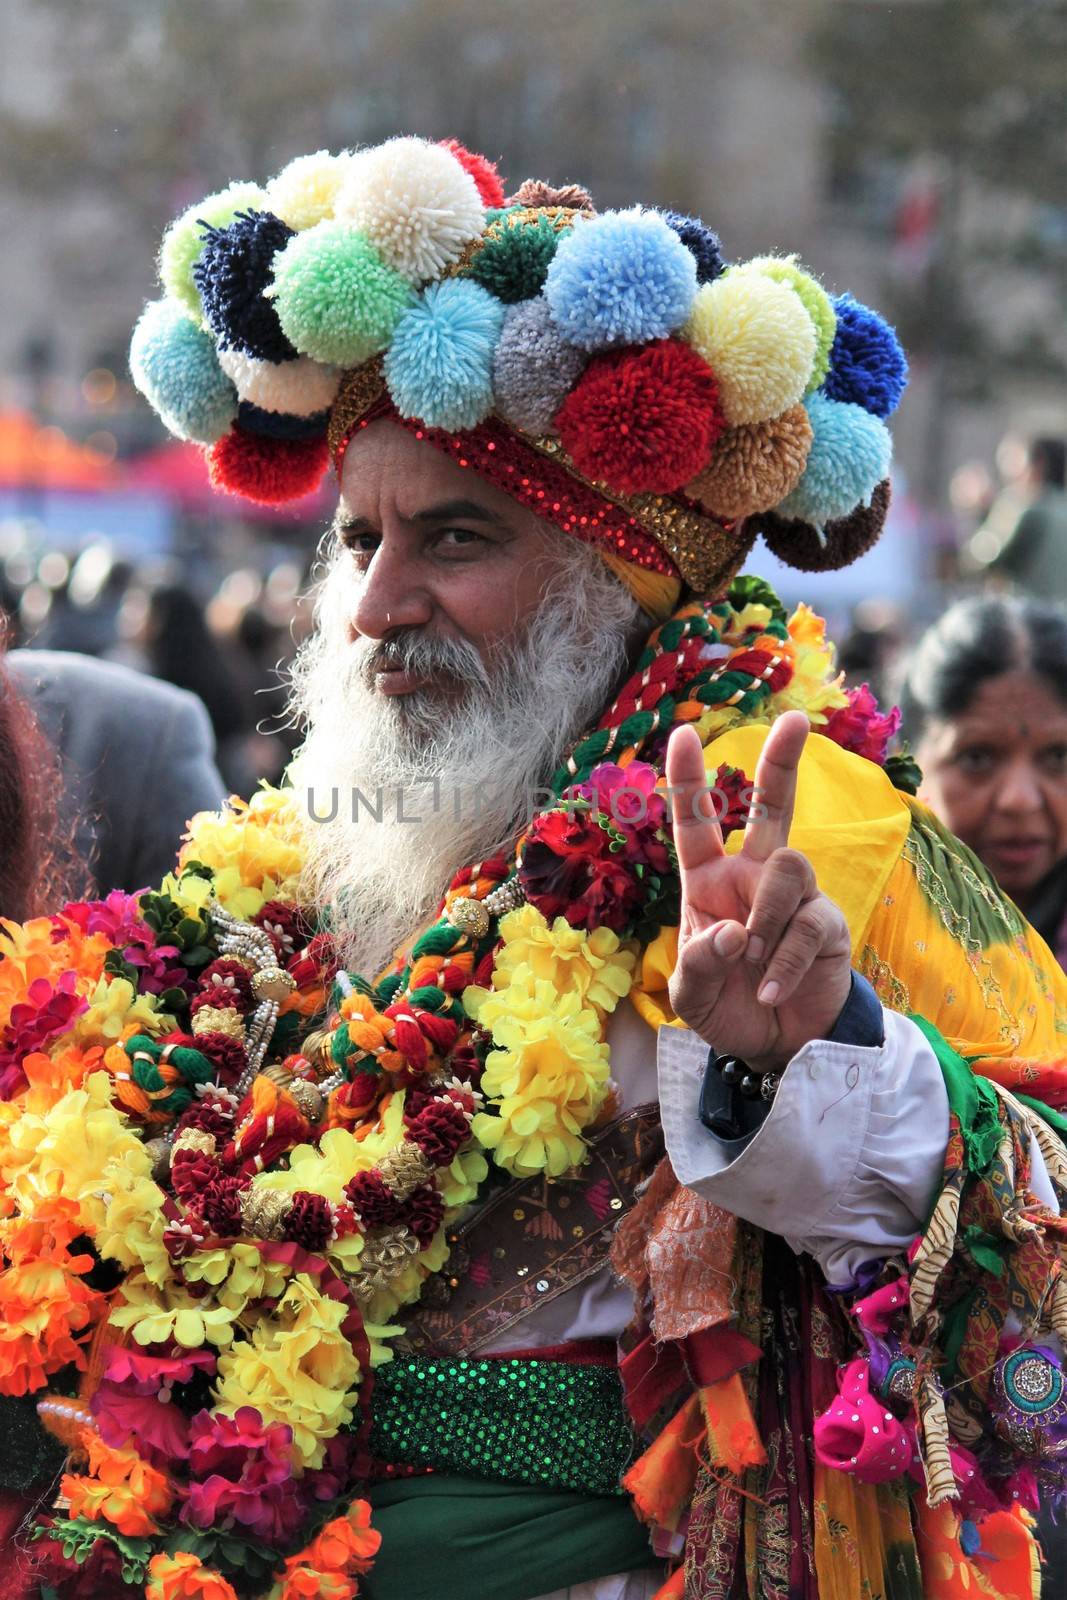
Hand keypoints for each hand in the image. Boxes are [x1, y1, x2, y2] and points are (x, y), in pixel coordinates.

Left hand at [665, 711, 851, 1072]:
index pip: (698, 822)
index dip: (689, 780)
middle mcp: (754, 877)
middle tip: (796, 719)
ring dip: (767, 914)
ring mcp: (796, 897)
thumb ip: (698, 965)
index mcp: (710, 881)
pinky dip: (785, 961)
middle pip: (775, 806)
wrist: (775, 1048)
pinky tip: (769, 990)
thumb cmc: (725, 1007)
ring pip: (789, 866)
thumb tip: (732, 932)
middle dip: (783, 761)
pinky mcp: (827, 925)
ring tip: (753, 961)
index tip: (683, 734)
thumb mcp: (690, 997)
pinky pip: (809, 925)